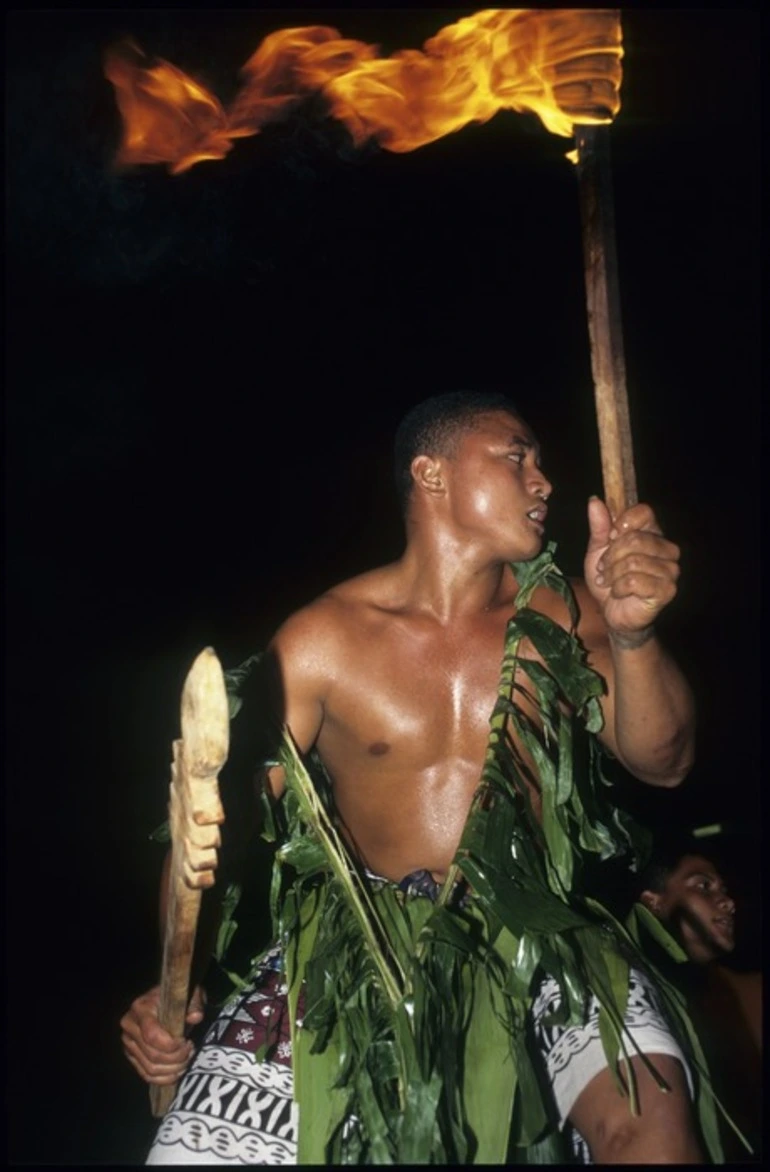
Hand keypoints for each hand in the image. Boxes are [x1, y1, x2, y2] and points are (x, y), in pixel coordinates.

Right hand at [120, 984, 204, 1084]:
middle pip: (152, 1055)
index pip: (152, 1036)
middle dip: (176, 1058)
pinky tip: (178, 1072)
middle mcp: (129, 1026)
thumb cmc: (178, 997)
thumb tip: (195, 1017)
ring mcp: (128, 1043)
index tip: (187, 1042)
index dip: (171, 1045)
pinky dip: (164, 1079)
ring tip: (186, 1061)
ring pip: (150, 1068)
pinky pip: (146, 1075)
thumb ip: (194, 1004)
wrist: (164, 1002)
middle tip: (191, 1051)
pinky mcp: (132, 1056)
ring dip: (172, 1070)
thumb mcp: (190, 993)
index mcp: (141, 1008)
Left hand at [584, 497, 680, 641]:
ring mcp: (670, 569)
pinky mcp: (667, 590)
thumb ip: (599, 527)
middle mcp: (666, 548)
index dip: (622, 523)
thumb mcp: (597, 550)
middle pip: (635, 538)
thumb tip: (594, 500)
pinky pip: (635, 581)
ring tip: (608, 581)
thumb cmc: (609, 578)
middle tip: (603, 568)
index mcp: (652, 532)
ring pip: (633, 561)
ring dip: (612, 574)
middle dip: (611, 556)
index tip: (610, 537)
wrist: (612, 613)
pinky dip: (619, 588)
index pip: (644, 512)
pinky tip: (618, 592)